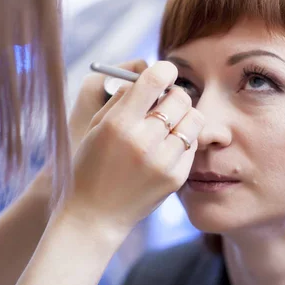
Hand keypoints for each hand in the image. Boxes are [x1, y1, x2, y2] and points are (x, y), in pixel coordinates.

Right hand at [61, 61, 204, 236]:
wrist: (94, 215)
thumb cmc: (90, 165)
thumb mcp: (96, 127)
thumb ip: (123, 99)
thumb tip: (148, 76)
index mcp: (119, 124)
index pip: (155, 80)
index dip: (164, 70)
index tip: (165, 72)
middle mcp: (143, 141)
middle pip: (180, 97)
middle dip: (174, 94)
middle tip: (164, 102)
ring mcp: (162, 161)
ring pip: (194, 119)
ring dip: (183, 116)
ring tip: (168, 125)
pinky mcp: (176, 177)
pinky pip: (192, 145)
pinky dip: (182, 140)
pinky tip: (166, 148)